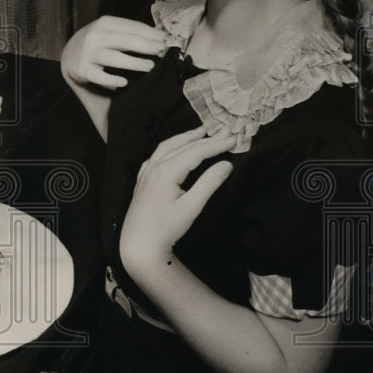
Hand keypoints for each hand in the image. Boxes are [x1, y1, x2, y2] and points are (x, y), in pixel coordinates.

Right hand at [60, 16, 166, 90]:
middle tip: (162, 52)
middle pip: (127, 41)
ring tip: (150, 66)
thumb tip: (162, 35)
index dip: (152, 34)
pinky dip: (112, 80)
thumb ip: (132, 32)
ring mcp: (88, 53)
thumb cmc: (98, 43)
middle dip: (147, 46)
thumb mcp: (111, 31)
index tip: (167, 40)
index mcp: (106, 23)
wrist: (70, 55)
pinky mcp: (83, 70)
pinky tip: (124, 82)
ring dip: (134, 63)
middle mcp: (96, 36)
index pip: (133, 27)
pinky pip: (100, 77)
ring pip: (115, 59)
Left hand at [118, 126, 236, 272]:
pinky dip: (172, 145)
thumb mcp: (191, 207)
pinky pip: (158, 154)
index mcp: (166, 171)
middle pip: (183, 145)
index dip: (216, 144)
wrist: (138, 243)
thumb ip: (209, 183)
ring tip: (203, 131)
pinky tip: (177, 146)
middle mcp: (154, 166)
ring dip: (186, 137)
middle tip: (224, 130)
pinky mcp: (143, 178)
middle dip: (205, 137)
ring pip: (168, 146)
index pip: (196, 151)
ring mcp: (146, 171)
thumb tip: (226, 164)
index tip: (234, 138)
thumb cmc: (166, 228)